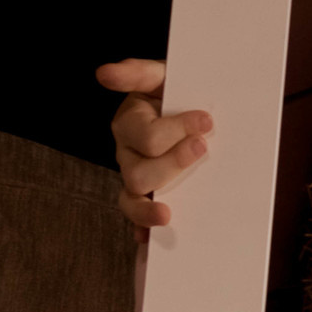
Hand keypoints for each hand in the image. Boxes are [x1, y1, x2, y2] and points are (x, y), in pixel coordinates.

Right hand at [96, 57, 211, 244]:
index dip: (176, 130)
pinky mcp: (144, 195)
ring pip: (133, 197)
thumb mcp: (162, 74)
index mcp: (130, 122)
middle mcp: (127, 152)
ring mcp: (134, 175)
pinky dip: (141, 228)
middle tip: (203, 148)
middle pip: (139, 171)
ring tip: (170, 212)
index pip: (146, 135)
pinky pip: (136, 217)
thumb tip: (105, 73)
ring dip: (150, 207)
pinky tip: (148, 239)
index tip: (206, 121)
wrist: (189, 104)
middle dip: (173, 163)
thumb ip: (138, 72)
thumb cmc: (176, 90)